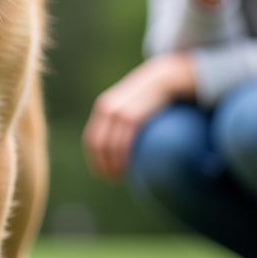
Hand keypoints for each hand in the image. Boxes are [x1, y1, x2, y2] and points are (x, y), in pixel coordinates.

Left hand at [83, 54, 195, 179]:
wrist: (164, 78)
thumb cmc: (150, 95)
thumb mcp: (131, 104)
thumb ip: (123, 120)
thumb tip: (122, 144)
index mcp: (103, 107)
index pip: (91, 140)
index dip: (95, 160)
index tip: (103, 173)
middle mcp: (107, 109)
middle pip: (97, 146)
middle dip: (101, 166)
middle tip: (111, 180)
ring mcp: (119, 113)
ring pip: (109, 147)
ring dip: (113, 166)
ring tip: (121, 177)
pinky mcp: (132, 117)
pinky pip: (123, 143)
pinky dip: (123, 158)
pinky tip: (128, 167)